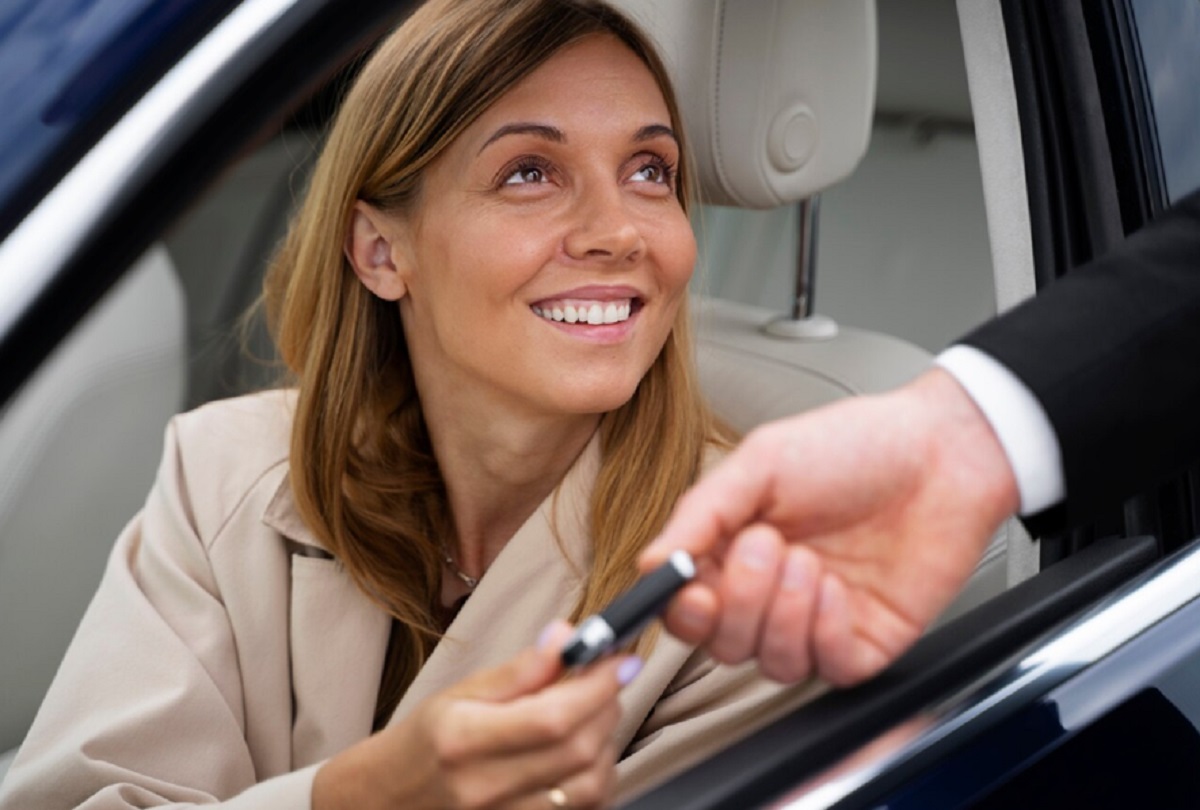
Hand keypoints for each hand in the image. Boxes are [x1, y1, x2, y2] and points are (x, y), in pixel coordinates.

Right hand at [314, 622, 640, 808]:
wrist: (388, 801)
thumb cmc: (424, 742)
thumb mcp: (459, 693)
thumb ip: (519, 671)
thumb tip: (567, 636)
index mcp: (464, 740)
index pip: (553, 717)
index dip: (598, 686)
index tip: (619, 659)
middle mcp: (485, 788)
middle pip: (579, 750)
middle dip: (607, 706)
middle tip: (605, 680)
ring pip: (591, 785)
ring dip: (607, 743)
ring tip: (592, 715)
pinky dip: (597, 778)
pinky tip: (584, 754)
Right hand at [640, 368, 1019, 685]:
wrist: (942, 452)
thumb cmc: (854, 446)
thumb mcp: (762, 463)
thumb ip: (701, 513)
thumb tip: (649, 562)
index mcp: (734, 548)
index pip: (685, 605)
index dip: (681, 607)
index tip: (690, 587)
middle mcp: (770, 592)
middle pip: (721, 642)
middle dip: (739, 601)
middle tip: (766, 546)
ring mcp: (817, 620)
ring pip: (770, 663)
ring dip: (783, 614)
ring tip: (809, 561)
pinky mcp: (865, 641)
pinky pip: (827, 668)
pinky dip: (826, 631)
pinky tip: (839, 588)